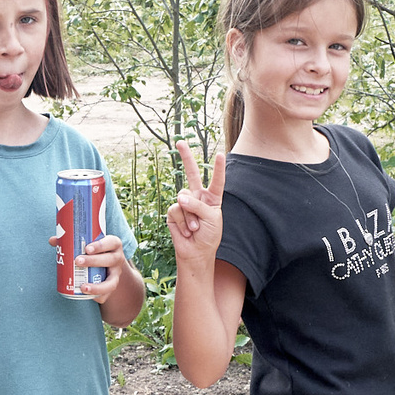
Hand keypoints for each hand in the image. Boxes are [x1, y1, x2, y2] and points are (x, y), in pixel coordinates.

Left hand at [73, 234, 128, 305]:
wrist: (107, 264)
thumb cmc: (95, 250)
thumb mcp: (88, 243)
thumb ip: (71, 241)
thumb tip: (53, 240)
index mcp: (113, 245)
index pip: (111, 242)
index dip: (100, 245)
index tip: (87, 248)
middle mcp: (118, 259)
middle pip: (110, 260)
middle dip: (94, 261)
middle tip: (77, 261)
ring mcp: (116, 274)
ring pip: (111, 282)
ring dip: (98, 286)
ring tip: (83, 287)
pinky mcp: (112, 286)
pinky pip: (107, 295)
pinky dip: (97, 296)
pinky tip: (86, 295)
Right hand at [165, 143, 226, 270]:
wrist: (196, 252)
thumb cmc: (209, 235)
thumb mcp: (211, 218)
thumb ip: (198, 206)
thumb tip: (180, 199)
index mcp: (212, 198)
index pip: (217, 180)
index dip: (218, 168)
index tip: (221, 154)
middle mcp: (197, 197)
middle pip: (191, 173)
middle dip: (186, 157)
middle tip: (180, 142)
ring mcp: (184, 203)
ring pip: (183, 199)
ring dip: (190, 216)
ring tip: (195, 228)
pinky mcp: (174, 212)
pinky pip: (176, 210)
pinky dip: (183, 222)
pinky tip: (187, 231)